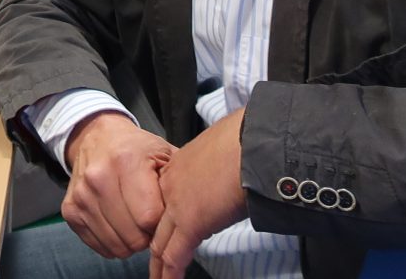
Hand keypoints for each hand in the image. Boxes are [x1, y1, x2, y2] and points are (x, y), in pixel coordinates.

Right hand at [61, 112, 173, 258]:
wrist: (98, 137)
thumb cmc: (137, 149)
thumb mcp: (164, 154)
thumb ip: (176, 186)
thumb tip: (183, 222)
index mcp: (126, 161)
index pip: (149, 218)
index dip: (162, 223)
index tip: (164, 214)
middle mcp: (98, 178)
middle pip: (133, 237)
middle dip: (147, 235)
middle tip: (149, 219)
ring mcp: (81, 196)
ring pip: (116, 246)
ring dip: (130, 240)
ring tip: (134, 220)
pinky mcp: (70, 210)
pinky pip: (99, 246)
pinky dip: (113, 241)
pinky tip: (118, 223)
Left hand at [149, 108, 248, 278]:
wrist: (252, 141)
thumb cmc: (246, 140)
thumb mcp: (222, 152)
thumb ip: (217, 170)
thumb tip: (231, 182)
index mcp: (178, 165)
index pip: (163, 199)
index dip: (161, 218)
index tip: (162, 230)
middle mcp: (171, 184)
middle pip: (155, 222)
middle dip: (154, 242)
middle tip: (153, 261)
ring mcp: (177, 204)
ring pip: (160, 241)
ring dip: (158, 264)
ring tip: (156, 278)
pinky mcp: (190, 222)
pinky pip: (175, 255)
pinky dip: (170, 273)